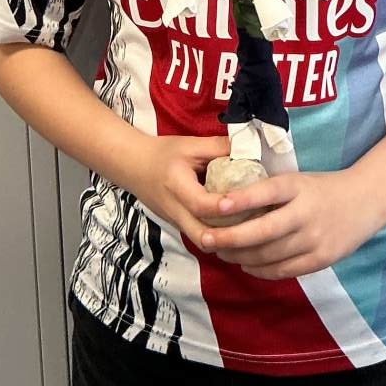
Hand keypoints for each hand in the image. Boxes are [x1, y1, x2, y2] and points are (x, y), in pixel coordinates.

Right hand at [126, 134, 250, 245]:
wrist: (134, 166)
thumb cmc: (164, 153)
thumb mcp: (191, 145)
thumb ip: (220, 147)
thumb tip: (251, 149)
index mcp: (176, 186)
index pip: (200, 204)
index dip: (222, 207)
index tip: (241, 202)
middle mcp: (175, 210)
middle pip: (201, 236)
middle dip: (226, 236)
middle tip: (251, 225)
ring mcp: (176, 222)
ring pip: (201, 241)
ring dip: (224, 240)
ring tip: (247, 229)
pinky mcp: (178, 226)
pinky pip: (199, 236)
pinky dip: (217, 237)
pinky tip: (236, 228)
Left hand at [197, 169, 385, 280]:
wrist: (365, 201)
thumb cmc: (321, 189)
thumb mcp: (297, 180)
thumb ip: (271, 192)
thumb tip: (227, 203)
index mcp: (298, 187)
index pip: (266, 192)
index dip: (241, 199)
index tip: (216, 204)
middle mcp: (305, 214)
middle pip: (262, 231)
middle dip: (229, 238)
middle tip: (204, 238)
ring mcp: (314, 240)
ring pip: (268, 255)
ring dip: (239, 256)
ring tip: (220, 251)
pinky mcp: (320, 260)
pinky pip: (282, 271)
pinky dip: (259, 270)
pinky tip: (245, 264)